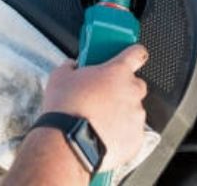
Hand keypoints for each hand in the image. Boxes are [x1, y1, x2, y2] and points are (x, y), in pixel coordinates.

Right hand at [41, 44, 148, 170]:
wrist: (68, 142)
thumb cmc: (66, 109)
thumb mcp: (59, 77)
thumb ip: (70, 66)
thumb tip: (72, 66)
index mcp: (117, 71)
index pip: (137, 54)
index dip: (134, 54)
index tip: (132, 56)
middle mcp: (131, 91)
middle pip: (136, 85)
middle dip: (123, 89)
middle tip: (104, 96)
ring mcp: (136, 116)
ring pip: (133, 110)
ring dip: (121, 113)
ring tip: (100, 120)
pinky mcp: (136, 138)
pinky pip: (132, 133)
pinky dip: (121, 134)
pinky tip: (104, 135)